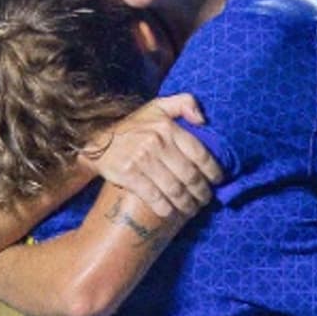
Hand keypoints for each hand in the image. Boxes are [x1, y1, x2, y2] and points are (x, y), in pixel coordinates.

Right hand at [84, 93, 222, 218]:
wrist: (98, 142)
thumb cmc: (134, 126)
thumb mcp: (158, 106)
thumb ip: (184, 103)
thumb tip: (203, 119)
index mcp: (167, 127)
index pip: (199, 153)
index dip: (213, 170)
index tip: (218, 181)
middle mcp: (156, 143)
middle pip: (189, 175)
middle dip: (202, 192)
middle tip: (206, 199)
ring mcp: (141, 160)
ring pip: (174, 189)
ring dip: (187, 203)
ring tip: (192, 208)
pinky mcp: (128, 175)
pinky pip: (153, 196)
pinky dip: (165, 208)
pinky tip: (171, 212)